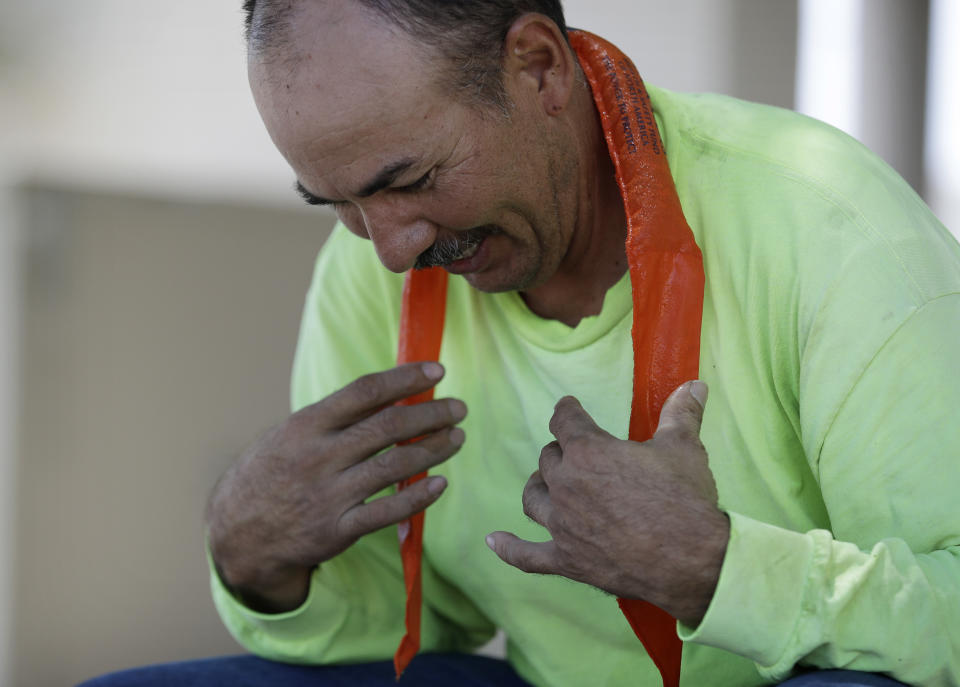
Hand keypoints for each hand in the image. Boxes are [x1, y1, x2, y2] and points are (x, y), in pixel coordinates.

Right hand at [206, 362, 465, 611]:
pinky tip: (440, 484)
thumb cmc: (275, 472)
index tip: (436, 372)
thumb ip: (336, 417)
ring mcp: (329, 495)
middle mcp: (319, 456)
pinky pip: (388, 512)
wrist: (238, 532)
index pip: (365, 391)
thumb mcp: (293, 434)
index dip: (405, 378)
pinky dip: (419, 497)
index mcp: (307, 425)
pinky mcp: (337, 530)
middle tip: (459, 409)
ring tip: (456, 439)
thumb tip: (394, 393)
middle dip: (431, 415)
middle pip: (388, 426)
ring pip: (395, 465)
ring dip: (434, 449)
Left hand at [486, 381, 728, 625]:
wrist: (691, 559)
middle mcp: (566, 485)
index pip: (564, 421)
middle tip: (575, 454)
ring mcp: (562, 525)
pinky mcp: (566, 560)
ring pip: (533, 498)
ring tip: (541, 484)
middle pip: (548, 460)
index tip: (568, 408)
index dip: (567, 411)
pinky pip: (526, 556)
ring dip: (536, 487)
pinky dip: (508, 548)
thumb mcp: (683, 448)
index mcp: (588, 451)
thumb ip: (682, 413)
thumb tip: (694, 385)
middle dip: (561, 453)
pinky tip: (493, 541)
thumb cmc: (685, 498)